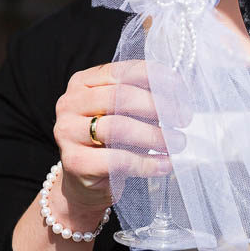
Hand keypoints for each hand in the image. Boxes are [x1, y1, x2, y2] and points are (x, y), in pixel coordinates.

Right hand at [52, 60, 174, 216]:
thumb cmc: (112, 138)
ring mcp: (66, 132)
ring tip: (177, 143)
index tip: (180, 89)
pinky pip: (116, 160)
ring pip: (117, 128)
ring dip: (154, 136)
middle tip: (183, 119)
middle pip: (119, 97)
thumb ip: (144, 96)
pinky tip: (164, 164)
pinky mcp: (73, 162)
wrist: (86, 179)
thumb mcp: (125, 112)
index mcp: (83, 82)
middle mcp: (70, 103)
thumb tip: (179, 94)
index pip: (123, 71)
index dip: (155, 78)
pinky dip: (145, 163)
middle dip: (157, 107)